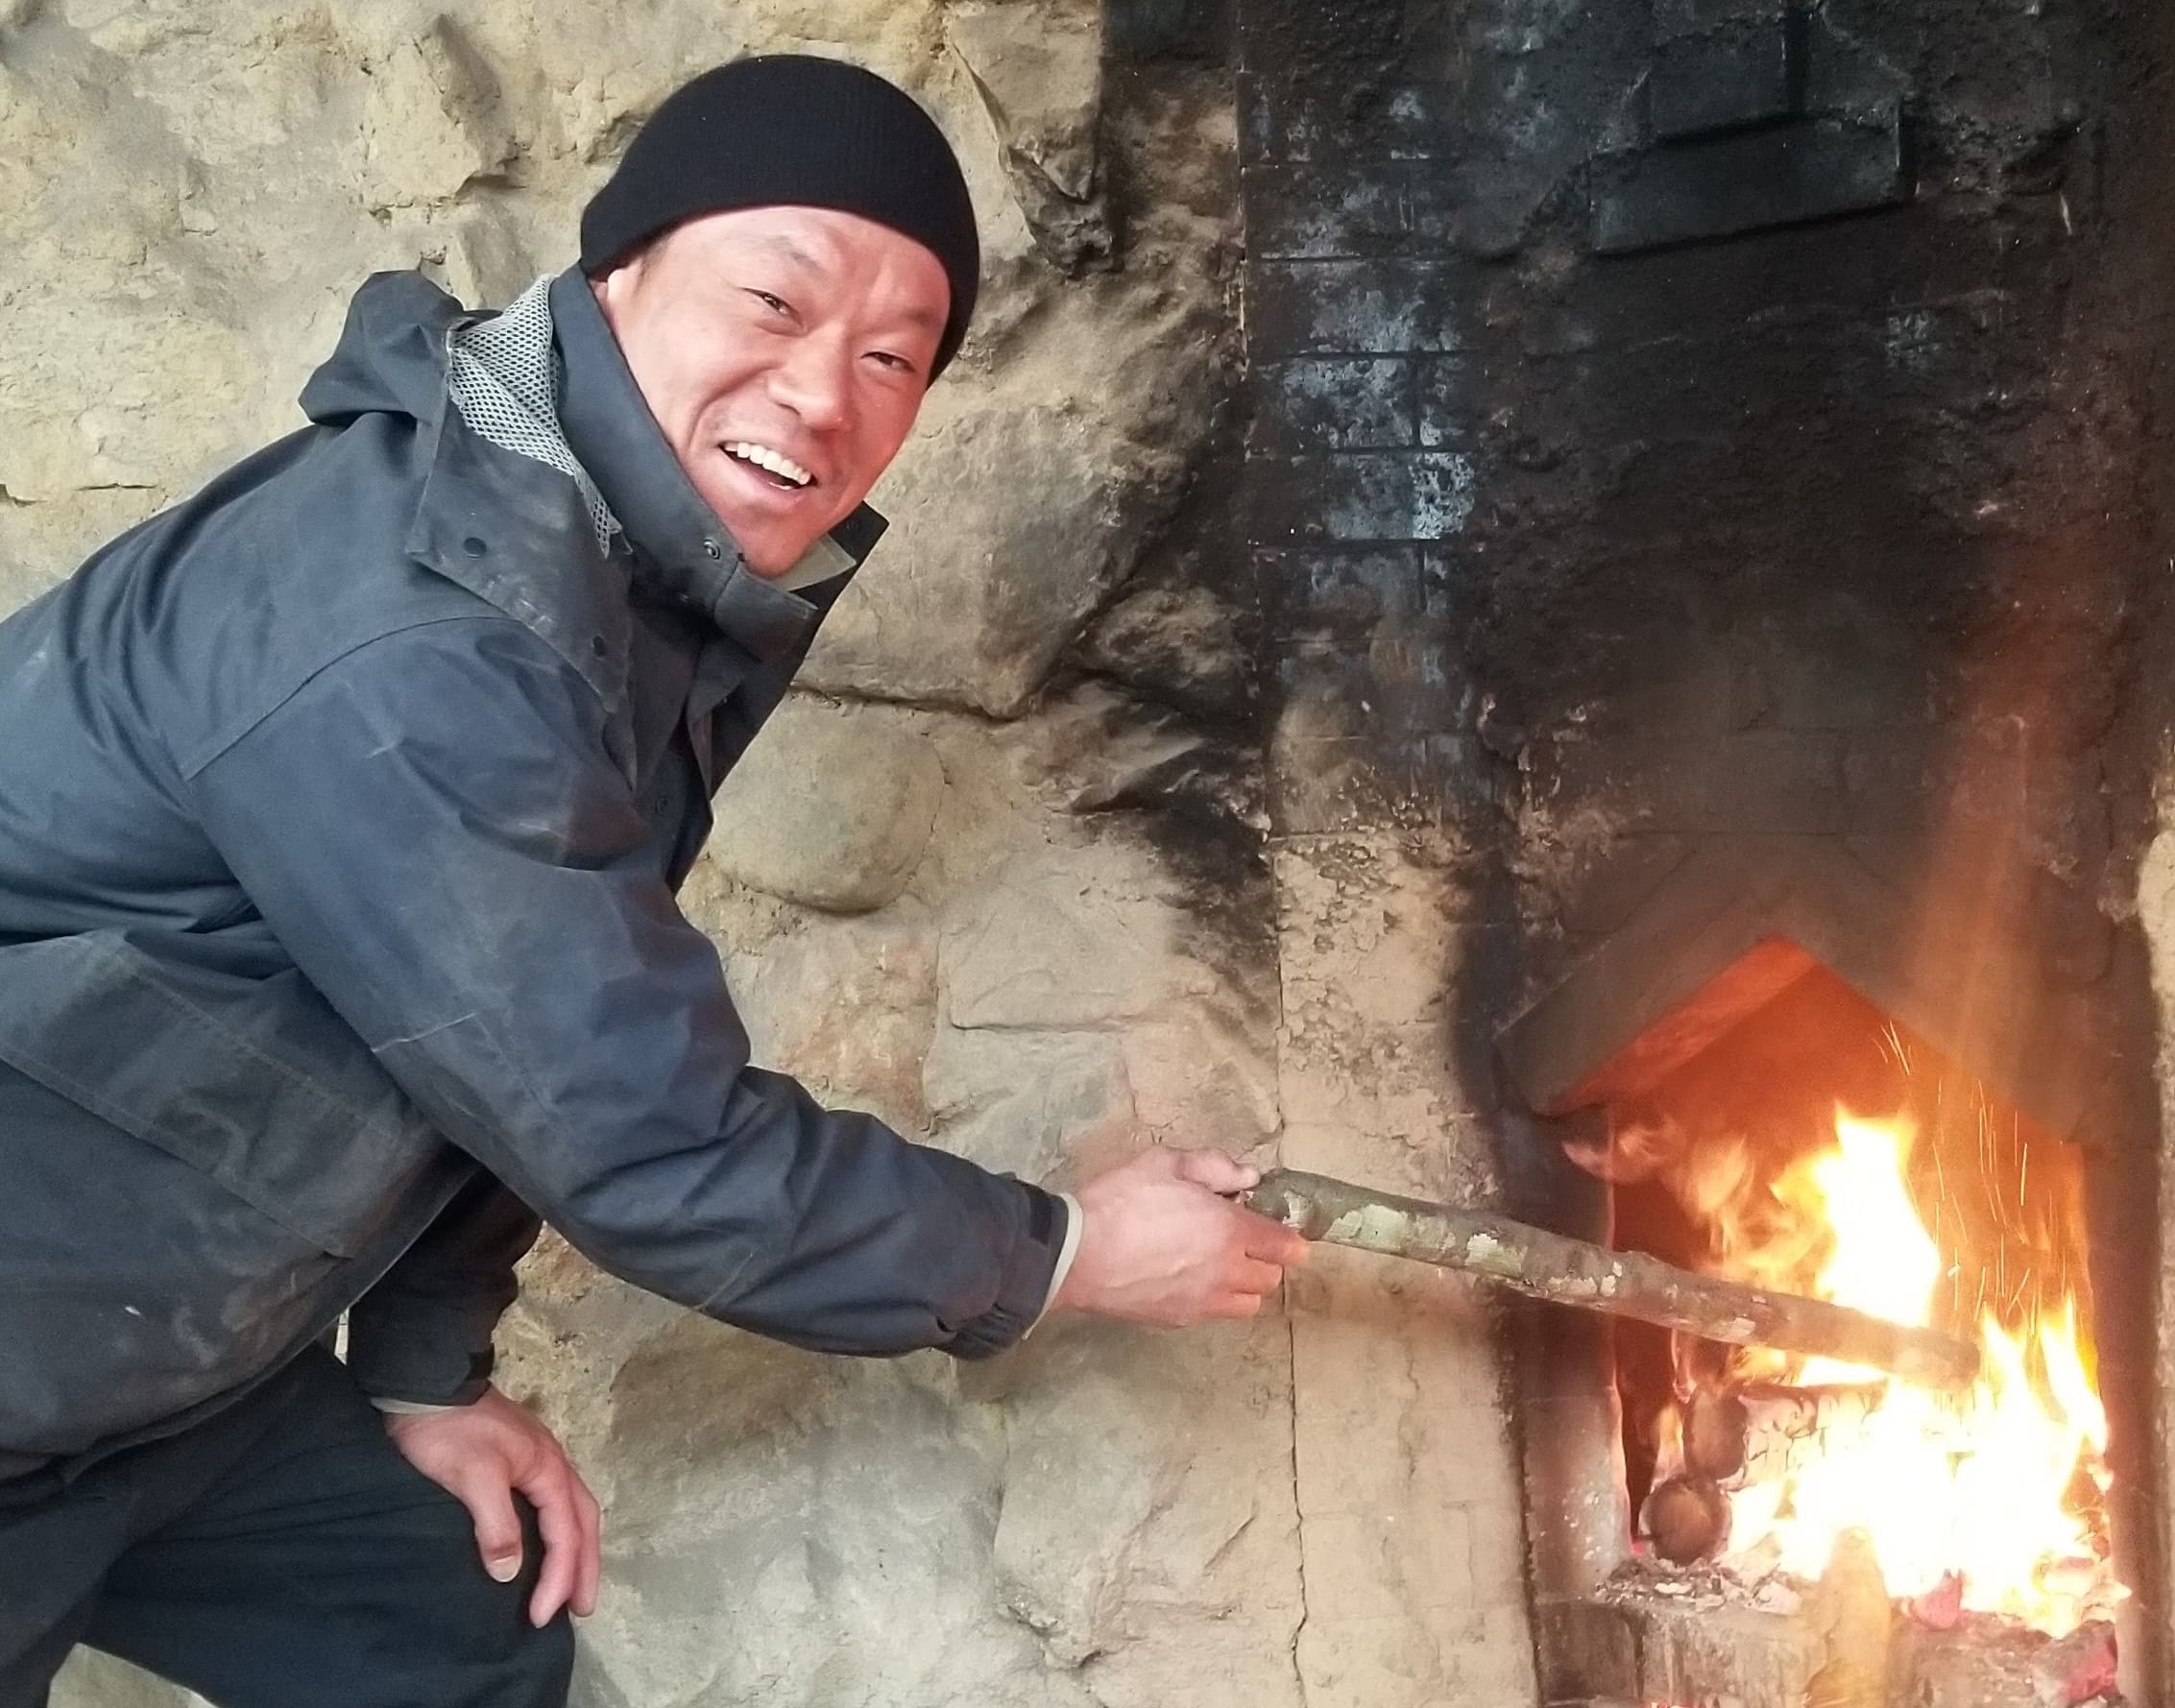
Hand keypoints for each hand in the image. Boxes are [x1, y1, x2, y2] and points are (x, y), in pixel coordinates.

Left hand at [383, 1386, 601, 1626]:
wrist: (424, 1385)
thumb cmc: (450, 1431)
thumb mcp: (473, 1477)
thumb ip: (496, 1525)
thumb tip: (510, 1573)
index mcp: (548, 1470)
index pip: (565, 1533)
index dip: (558, 1578)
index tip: (540, 1617)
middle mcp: (552, 1466)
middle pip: (583, 1522)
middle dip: (586, 1567)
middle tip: (584, 1609)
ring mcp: (537, 1461)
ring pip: (571, 1512)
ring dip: (576, 1550)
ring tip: (572, 1584)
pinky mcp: (517, 1461)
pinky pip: (551, 1506)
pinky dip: (558, 1533)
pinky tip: (544, 1545)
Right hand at [1051, 1148, 1309, 1325]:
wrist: (1077, 1254)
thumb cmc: (1121, 1201)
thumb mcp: (1166, 1163)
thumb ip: (1215, 1166)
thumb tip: (1248, 1176)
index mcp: (1230, 1231)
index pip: (1285, 1245)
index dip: (1289, 1236)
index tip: (1278, 1227)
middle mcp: (1226, 1272)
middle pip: (1272, 1278)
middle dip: (1266, 1258)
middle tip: (1242, 1238)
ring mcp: (1204, 1301)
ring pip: (1249, 1303)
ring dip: (1246, 1284)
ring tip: (1221, 1264)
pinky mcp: (1180, 1319)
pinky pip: (1216, 1314)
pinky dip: (1217, 1299)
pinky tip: (1192, 1280)